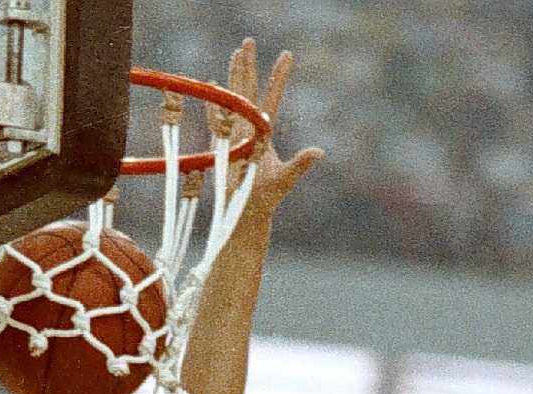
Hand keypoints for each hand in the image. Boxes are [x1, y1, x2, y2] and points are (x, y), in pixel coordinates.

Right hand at [216, 38, 321, 210]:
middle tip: (248, 41)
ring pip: (233, 97)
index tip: (287, 54)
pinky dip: (213, 102)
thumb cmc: (266, 199)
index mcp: (265, 131)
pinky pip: (214, 117)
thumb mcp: (285, 180)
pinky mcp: (219, 143)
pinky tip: (212, 83)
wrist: (245, 213)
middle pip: (249, 90)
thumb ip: (300, 164)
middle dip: (248, 65)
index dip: (278, 76)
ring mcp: (233, 134)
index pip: (272, 97)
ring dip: (233, 75)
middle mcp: (249, 128)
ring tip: (235, 53)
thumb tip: (319, 152)